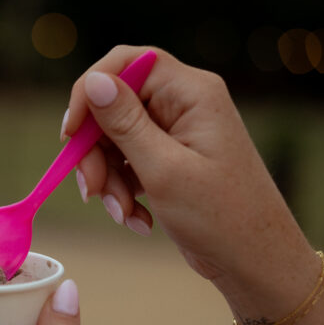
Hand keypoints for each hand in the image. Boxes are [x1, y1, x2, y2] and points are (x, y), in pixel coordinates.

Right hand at [66, 46, 313, 302]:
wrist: (254, 261)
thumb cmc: (219, 217)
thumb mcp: (162, 170)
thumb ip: (124, 123)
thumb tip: (93, 81)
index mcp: (192, 93)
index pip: (126, 63)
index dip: (90, 92)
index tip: (69, 135)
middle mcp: (185, 104)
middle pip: (114, 106)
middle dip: (96, 151)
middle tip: (93, 190)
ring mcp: (178, 132)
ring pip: (115, 139)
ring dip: (109, 179)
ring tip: (122, 214)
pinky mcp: (171, 158)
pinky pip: (128, 162)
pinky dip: (123, 191)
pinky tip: (136, 218)